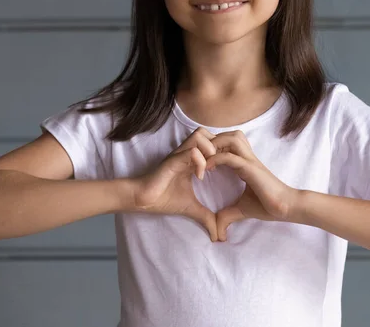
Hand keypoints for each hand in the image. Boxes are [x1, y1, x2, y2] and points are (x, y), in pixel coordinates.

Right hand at [133, 127, 218, 241]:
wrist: (143, 199)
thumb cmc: (164, 199)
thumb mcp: (191, 208)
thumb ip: (206, 217)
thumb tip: (220, 236)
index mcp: (192, 160)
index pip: (213, 142)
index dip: (223, 152)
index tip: (226, 170)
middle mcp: (186, 153)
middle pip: (208, 133)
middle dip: (219, 147)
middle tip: (221, 165)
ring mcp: (179, 155)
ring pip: (201, 136)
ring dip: (210, 150)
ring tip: (211, 169)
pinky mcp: (172, 161)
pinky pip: (191, 151)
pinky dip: (200, 161)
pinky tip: (199, 177)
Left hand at [205, 130, 298, 240]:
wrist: (286, 207)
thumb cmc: (268, 206)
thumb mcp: (242, 210)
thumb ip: (227, 215)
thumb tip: (217, 232)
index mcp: (245, 163)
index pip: (228, 143)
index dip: (214, 147)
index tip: (201, 161)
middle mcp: (247, 157)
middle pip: (228, 134)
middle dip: (212, 140)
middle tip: (200, 156)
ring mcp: (249, 161)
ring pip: (230, 138)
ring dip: (214, 145)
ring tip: (203, 159)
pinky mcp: (250, 169)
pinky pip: (229, 156)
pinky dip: (215, 159)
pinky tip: (206, 169)